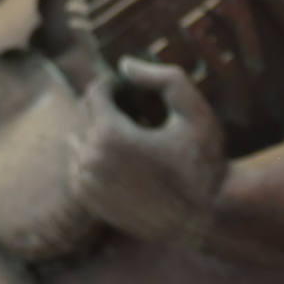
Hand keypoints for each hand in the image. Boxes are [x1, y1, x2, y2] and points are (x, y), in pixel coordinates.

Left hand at [68, 57, 223, 244]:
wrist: (205, 218)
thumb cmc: (204, 164)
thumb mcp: (196, 113)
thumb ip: (164, 79)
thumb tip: (124, 65)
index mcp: (110, 134)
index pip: (95, 92)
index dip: (115, 86)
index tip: (134, 91)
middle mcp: (90, 159)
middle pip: (85, 115)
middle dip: (108, 109)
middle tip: (140, 115)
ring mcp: (86, 182)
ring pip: (79, 140)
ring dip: (100, 133)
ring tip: (134, 140)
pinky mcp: (89, 201)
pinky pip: (79, 166)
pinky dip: (96, 157)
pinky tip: (127, 162)